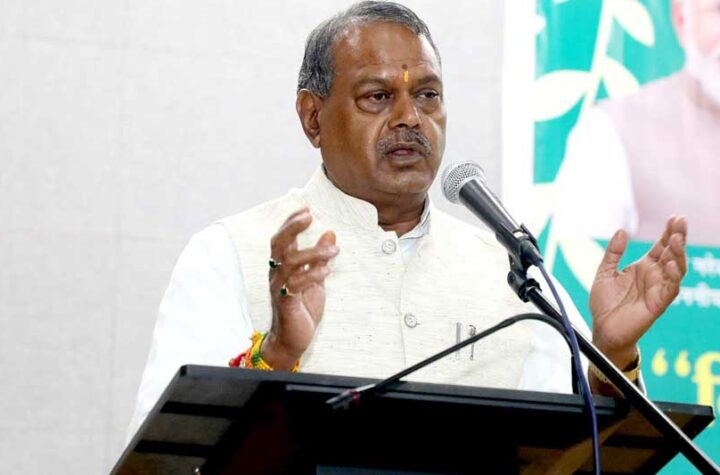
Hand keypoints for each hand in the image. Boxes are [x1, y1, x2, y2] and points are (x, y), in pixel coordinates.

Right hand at [261, 208, 338, 369]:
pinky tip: (326, 271)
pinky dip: (312, 275)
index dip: (291, 222)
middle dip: (292, 228)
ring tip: (333, 251)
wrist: (292, 339)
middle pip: (279, 245)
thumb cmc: (302, 308)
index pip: (282, 238)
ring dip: (312, 253)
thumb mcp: (316, 278)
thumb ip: (320, 258)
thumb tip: (330, 233)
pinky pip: (296, 285)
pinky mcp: (286, 302)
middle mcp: (277, 274)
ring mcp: (279, 287)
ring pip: (290, 263)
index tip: (306, 209)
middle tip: (308, 216)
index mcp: (282, 266)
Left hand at [589, 216, 686, 369]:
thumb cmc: (605, 303)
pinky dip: (674, 276)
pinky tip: (672, 264)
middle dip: (678, 237)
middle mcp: (654, 276)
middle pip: (672, 253)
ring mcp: (658, 289)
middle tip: (681, 221)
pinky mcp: (658, 303)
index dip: (669, 232)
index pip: (661, 246)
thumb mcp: (604, 272)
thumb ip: (613, 252)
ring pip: (677, 269)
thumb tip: (622, 231)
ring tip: (677, 239)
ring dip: (679, 253)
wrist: (602, 328)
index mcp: (643, 267)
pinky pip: (671, 289)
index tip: (674, 217)